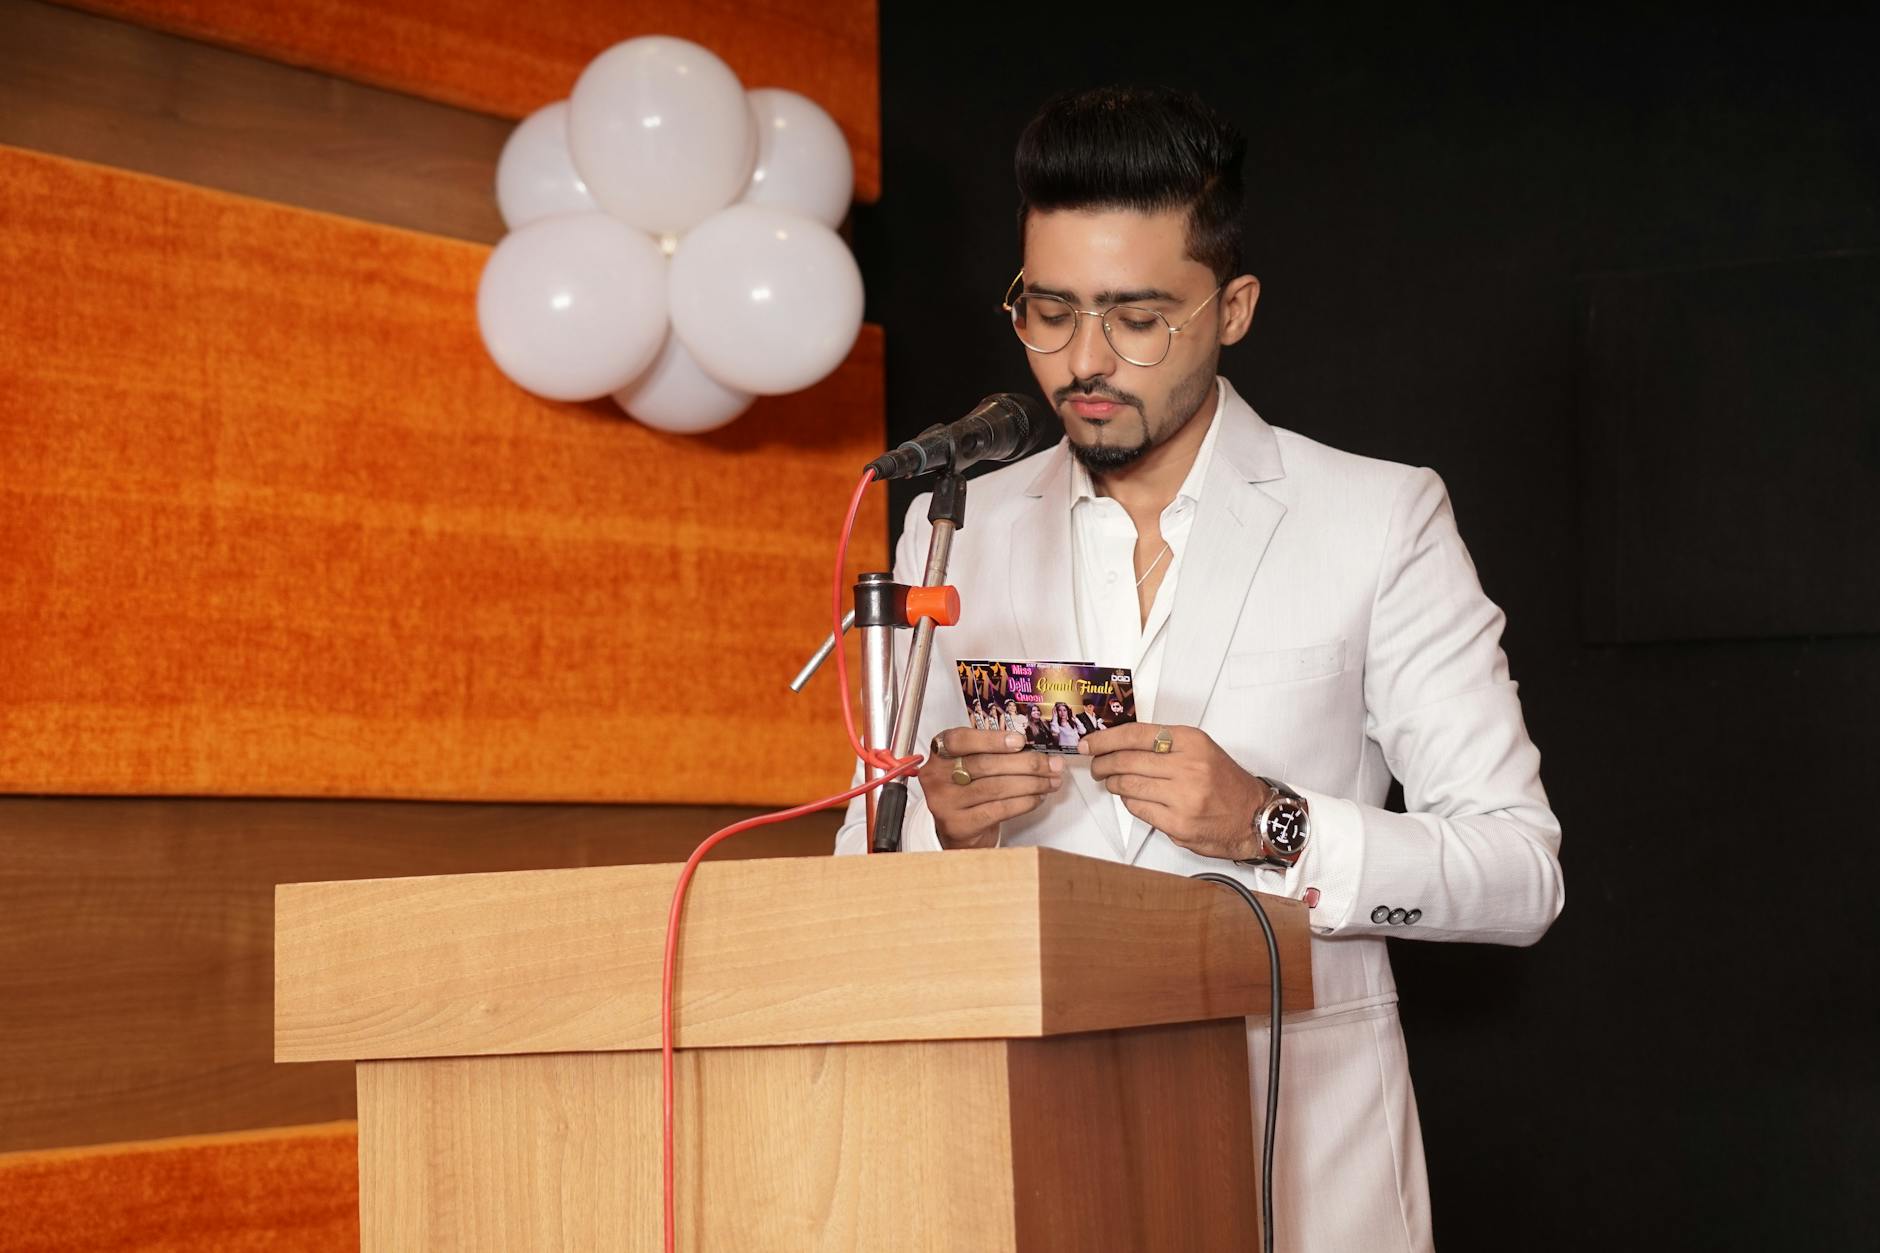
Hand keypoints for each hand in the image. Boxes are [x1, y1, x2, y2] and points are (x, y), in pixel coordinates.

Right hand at [922, 728, 1063, 848]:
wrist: (957, 829)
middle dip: (1026, 764)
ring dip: (1031, 784)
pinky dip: (1023, 803)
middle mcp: (936, 776)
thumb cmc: (968, 790)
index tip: (1020, 741)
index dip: (991, 739)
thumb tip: (1036, 751)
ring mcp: (945, 802)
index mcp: (939, 753)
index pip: (960, 740)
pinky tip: (1036, 798)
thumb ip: (994, 753)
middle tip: (1051, 764)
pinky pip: (999, 810)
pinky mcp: (959, 825)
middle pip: (985, 765)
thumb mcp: (971, 764)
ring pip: (996, 788)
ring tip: (1050, 782)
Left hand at [1079, 724, 1269, 859]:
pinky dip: (1129, 802)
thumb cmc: (1226, 783)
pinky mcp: (1178, 823)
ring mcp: (1183, 797)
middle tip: (1097, 765)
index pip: (1135, 735)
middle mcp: (1188, 766)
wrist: (1254, 816)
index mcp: (1191, 742)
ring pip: (1128, 786)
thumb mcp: (1201, 750)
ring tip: (1113, 782)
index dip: (1105, 739)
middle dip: (1103, 763)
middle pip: (1126, 760)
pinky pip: (1138, 809)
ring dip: (1113, 784)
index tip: (1089, 743)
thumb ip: (1164, 744)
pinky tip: (1133, 798)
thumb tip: (1120, 743)